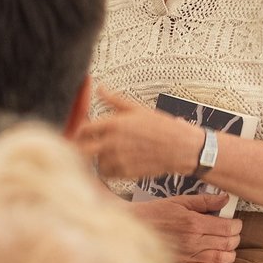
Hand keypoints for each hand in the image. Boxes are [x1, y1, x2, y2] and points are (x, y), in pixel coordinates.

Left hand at [76, 87, 203, 179]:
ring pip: (95, 162)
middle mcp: (112, 142)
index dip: (80, 131)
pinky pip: (107, 173)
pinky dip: (109, 169)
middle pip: (82, 149)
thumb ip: (114, 100)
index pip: (83, 129)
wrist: (182, 147)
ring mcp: (118, 159)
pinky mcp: (126, 172)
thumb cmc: (162, 126)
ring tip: (111, 153)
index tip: (83, 133)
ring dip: (99, 158)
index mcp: (114, 124)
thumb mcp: (138, 109)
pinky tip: (118, 162)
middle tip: (88, 146)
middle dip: (83, 147)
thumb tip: (100, 88)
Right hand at [129, 193, 242, 262]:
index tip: (234, 222)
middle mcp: (193, 241)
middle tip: (231, 234)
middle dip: (235, 238)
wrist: (131, 227)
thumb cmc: (154, 212)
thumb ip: (204, 201)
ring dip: (230, 254)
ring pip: (221, 258)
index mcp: (194, 223)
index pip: (228, 228)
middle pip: (228, 243)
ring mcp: (187, 255)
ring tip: (227, 247)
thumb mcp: (178, 201)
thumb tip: (225, 199)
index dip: (236, 225)